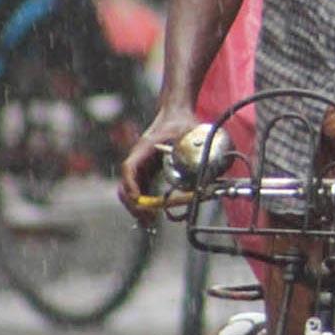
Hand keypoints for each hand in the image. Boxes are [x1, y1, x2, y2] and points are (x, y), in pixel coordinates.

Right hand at [117, 105, 201, 222]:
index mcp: (144, 148)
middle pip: (126, 185)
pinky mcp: (147, 170)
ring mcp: (141, 166)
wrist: (176, 111)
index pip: (130, 168)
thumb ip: (199, 147)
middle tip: (148, 219)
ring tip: (149, 223)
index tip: (138, 199)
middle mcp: (138, 159)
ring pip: (131, 191)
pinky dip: (144, 202)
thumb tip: (208, 168)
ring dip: (137, 207)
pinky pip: (140, 189)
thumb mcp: (191, 132)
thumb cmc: (181, 120)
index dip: (132, 185)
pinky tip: (152, 215)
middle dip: (134, 204)